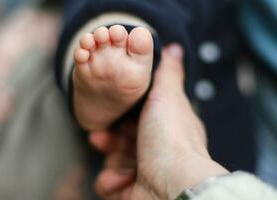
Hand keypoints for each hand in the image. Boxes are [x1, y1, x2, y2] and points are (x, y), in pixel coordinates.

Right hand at [89, 44, 228, 198]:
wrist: (173, 184)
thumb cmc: (171, 140)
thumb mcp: (167, 96)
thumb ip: (167, 73)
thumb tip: (174, 48)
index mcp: (165, 129)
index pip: (136, 120)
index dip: (121, 116)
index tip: (111, 111)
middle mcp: (156, 153)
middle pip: (120, 142)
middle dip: (108, 138)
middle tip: (102, 136)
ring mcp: (143, 175)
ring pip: (111, 163)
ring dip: (110, 161)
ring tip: (117, 162)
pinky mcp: (130, 193)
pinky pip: (108, 184)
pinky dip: (110, 182)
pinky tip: (122, 180)